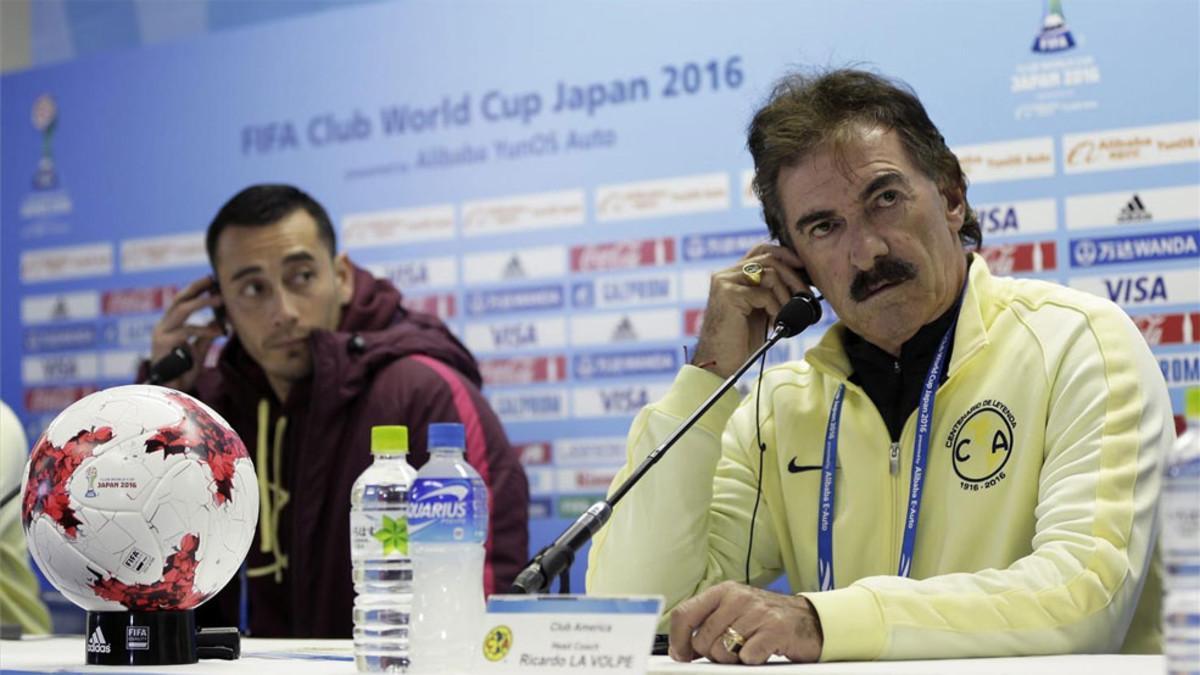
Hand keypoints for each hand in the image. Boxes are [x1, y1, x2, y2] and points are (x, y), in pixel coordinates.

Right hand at [149, 275, 223, 390]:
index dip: (196, 289)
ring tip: (220, 300)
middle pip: (179, 299)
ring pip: (182, 310)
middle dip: (197, 288)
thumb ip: (206, 334)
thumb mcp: (198, 349)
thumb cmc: (184, 372)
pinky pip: (186, 330)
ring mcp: (161, 333)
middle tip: (214, 280)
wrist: (172, 391)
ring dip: (203, 303)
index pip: (182, 301)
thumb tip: (220, 320)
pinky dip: (204, 329)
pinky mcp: (163, 342)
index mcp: (169, 325)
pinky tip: (218, 331)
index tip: (212, 280)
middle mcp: (163, 326)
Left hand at [668, 581, 822, 664]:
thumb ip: (708, 623)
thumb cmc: (767, 618)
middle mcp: (738, 598)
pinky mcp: (774, 629)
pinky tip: (762, 651)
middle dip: (712, 655)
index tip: (681, 655)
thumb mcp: (734, 611)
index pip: (684, 614)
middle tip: (731, 651)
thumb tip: (680, 648)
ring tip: (748, 648)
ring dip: (734, 659)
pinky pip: (747, 657)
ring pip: (722, 652)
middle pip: (703, 640)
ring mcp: (757, 612)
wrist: (811, 620)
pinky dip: (752, 660)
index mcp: (723, 591)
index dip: (677, 640)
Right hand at [690, 244, 809, 377]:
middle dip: (794, 276)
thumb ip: (769, 290)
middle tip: (807, 296)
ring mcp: (725, 282)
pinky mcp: (728, 295)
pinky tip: (775, 323)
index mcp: (732, 275)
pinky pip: (764, 294)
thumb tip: (801, 278)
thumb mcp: (758, 309)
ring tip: (788, 315)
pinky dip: (777, 309)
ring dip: (787, 295)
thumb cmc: (739, 339)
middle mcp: (726, 274)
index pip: (761, 250)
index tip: (803, 266)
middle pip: (769, 259)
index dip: (785, 254)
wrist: (719, 362)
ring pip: (769, 274)